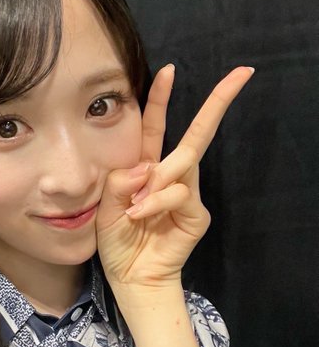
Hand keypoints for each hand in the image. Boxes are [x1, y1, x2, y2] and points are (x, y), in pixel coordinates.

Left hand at [96, 64, 254, 291]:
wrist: (129, 277)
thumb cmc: (115, 241)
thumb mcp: (105, 206)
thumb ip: (120, 182)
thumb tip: (148, 165)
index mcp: (145, 169)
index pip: (156, 128)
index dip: (162, 100)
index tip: (169, 70)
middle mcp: (170, 177)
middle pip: (195, 135)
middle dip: (217, 103)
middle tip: (240, 74)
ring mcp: (186, 195)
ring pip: (182, 165)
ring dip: (155, 183)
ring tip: (134, 210)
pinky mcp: (196, 214)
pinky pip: (179, 193)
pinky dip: (157, 201)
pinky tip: (141, 215)